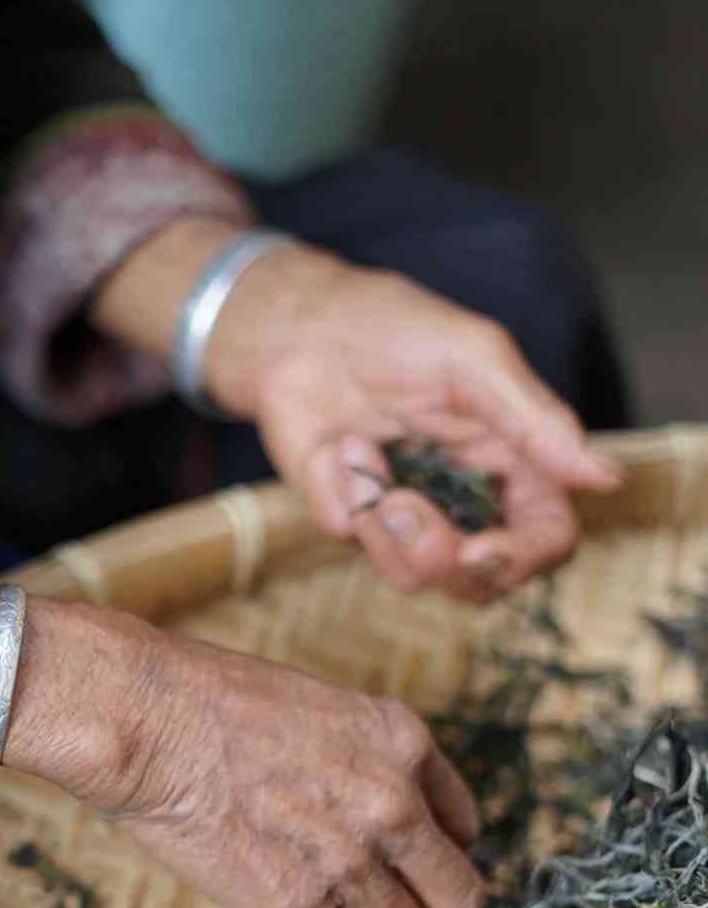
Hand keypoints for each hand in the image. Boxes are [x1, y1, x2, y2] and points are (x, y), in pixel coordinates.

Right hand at [0, 596, 483, 907]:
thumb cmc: (209, 702)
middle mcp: (395, 804)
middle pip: (457, 902)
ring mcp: (349, 860)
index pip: (464, 828)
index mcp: (405, 742)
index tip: (401, 866)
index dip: (430, 856)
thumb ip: (363, 764)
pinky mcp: (295, 906)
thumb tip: (375, 824)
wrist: (147, 716)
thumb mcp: (319, 708)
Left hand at [91, 218, 621, 603]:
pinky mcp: (353, 517)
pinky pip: (353, 536)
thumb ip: (538, 422)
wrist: (300, 327)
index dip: (521, 559)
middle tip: (401, 504)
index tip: (478, 550)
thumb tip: (607, 478)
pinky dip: (341, 490)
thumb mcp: (476, 360)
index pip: (546, 540)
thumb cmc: (395, 329)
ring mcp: (408, 517)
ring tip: (359, 448)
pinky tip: (336, 446)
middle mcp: (467, 502)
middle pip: (481, 580)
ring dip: (382, 519)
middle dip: (440, 556)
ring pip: (414, 577)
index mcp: (516, 464)